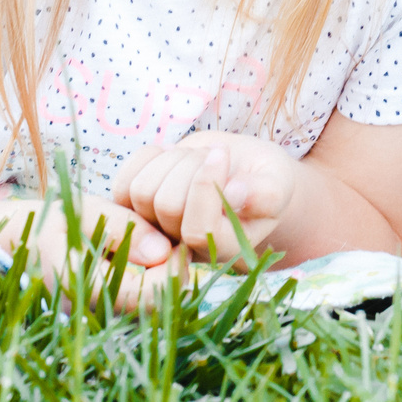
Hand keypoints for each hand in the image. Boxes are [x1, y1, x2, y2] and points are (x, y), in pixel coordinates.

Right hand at [0, 192, 185, 312]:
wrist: (2, 244)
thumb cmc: (40, 222)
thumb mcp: (78, 212)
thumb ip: (120, 228)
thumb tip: (163, 251)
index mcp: (86, 289)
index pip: (153, 296)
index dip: (175, 269)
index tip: (175, 240)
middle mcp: (93, 312)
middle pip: (158, 307)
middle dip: (173, 274)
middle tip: (171, 240)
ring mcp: (96, 316)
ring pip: (149, 308)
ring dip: (163, 279)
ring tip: (157, 245)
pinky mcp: (98, 312)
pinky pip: (136, 305)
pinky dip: (150, 283)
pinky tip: (144, 259)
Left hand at [112, 132, 299, 262]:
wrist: (242, 170)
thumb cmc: (265, 179)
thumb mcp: (278, 183)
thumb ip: (266, 193)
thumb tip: (235, 194)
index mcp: (221, 248)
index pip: (197, 229)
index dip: (205, 186)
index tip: (223, 153)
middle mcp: (184, 246)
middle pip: (166, 205)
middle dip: (191, 166)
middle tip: (215, 154)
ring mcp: (156, 228)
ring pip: (141, 191)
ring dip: (171, 160)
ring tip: (196, 158)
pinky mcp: (136, 207)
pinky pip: (123, 180)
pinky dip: (148, 156)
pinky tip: (171, 154)